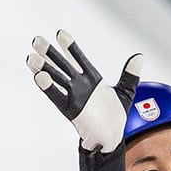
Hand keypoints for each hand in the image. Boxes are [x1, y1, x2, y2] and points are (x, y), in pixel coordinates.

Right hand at [25, 29, 141, 152]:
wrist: (112, 137)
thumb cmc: (115, 116)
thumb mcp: (125, 92)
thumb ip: (129, 75)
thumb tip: (139, 57)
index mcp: (91, 78)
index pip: (78, 58)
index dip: (70, 47)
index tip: (60, 34)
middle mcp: (79, 85)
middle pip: (62, 66)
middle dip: (50, 54)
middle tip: (37, 41)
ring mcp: (73, 96)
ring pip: (56, 79)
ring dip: (43, 69)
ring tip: (31, 58)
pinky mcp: (71, 109)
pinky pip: (57, 97)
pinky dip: (48, 87)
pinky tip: (39, 77)